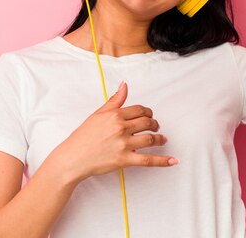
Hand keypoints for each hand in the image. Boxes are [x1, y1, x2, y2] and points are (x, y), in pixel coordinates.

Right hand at [50, 81, 177, 184]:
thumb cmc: (83, 136)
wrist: (72, 158)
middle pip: (147, 122)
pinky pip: (148, 160)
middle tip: (155, 127)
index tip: (149, 115)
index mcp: (115, 115)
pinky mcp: (125, 160)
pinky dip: (163, 161)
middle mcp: (121, 128)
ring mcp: (124, 144)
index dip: (148, 112)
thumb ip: (114, 100)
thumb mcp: (98, 114)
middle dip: (154, 124)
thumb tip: (124, 85)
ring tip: (162, 139)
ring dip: (160, 138)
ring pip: (150, 139)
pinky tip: (173, 160)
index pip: (139, 109)